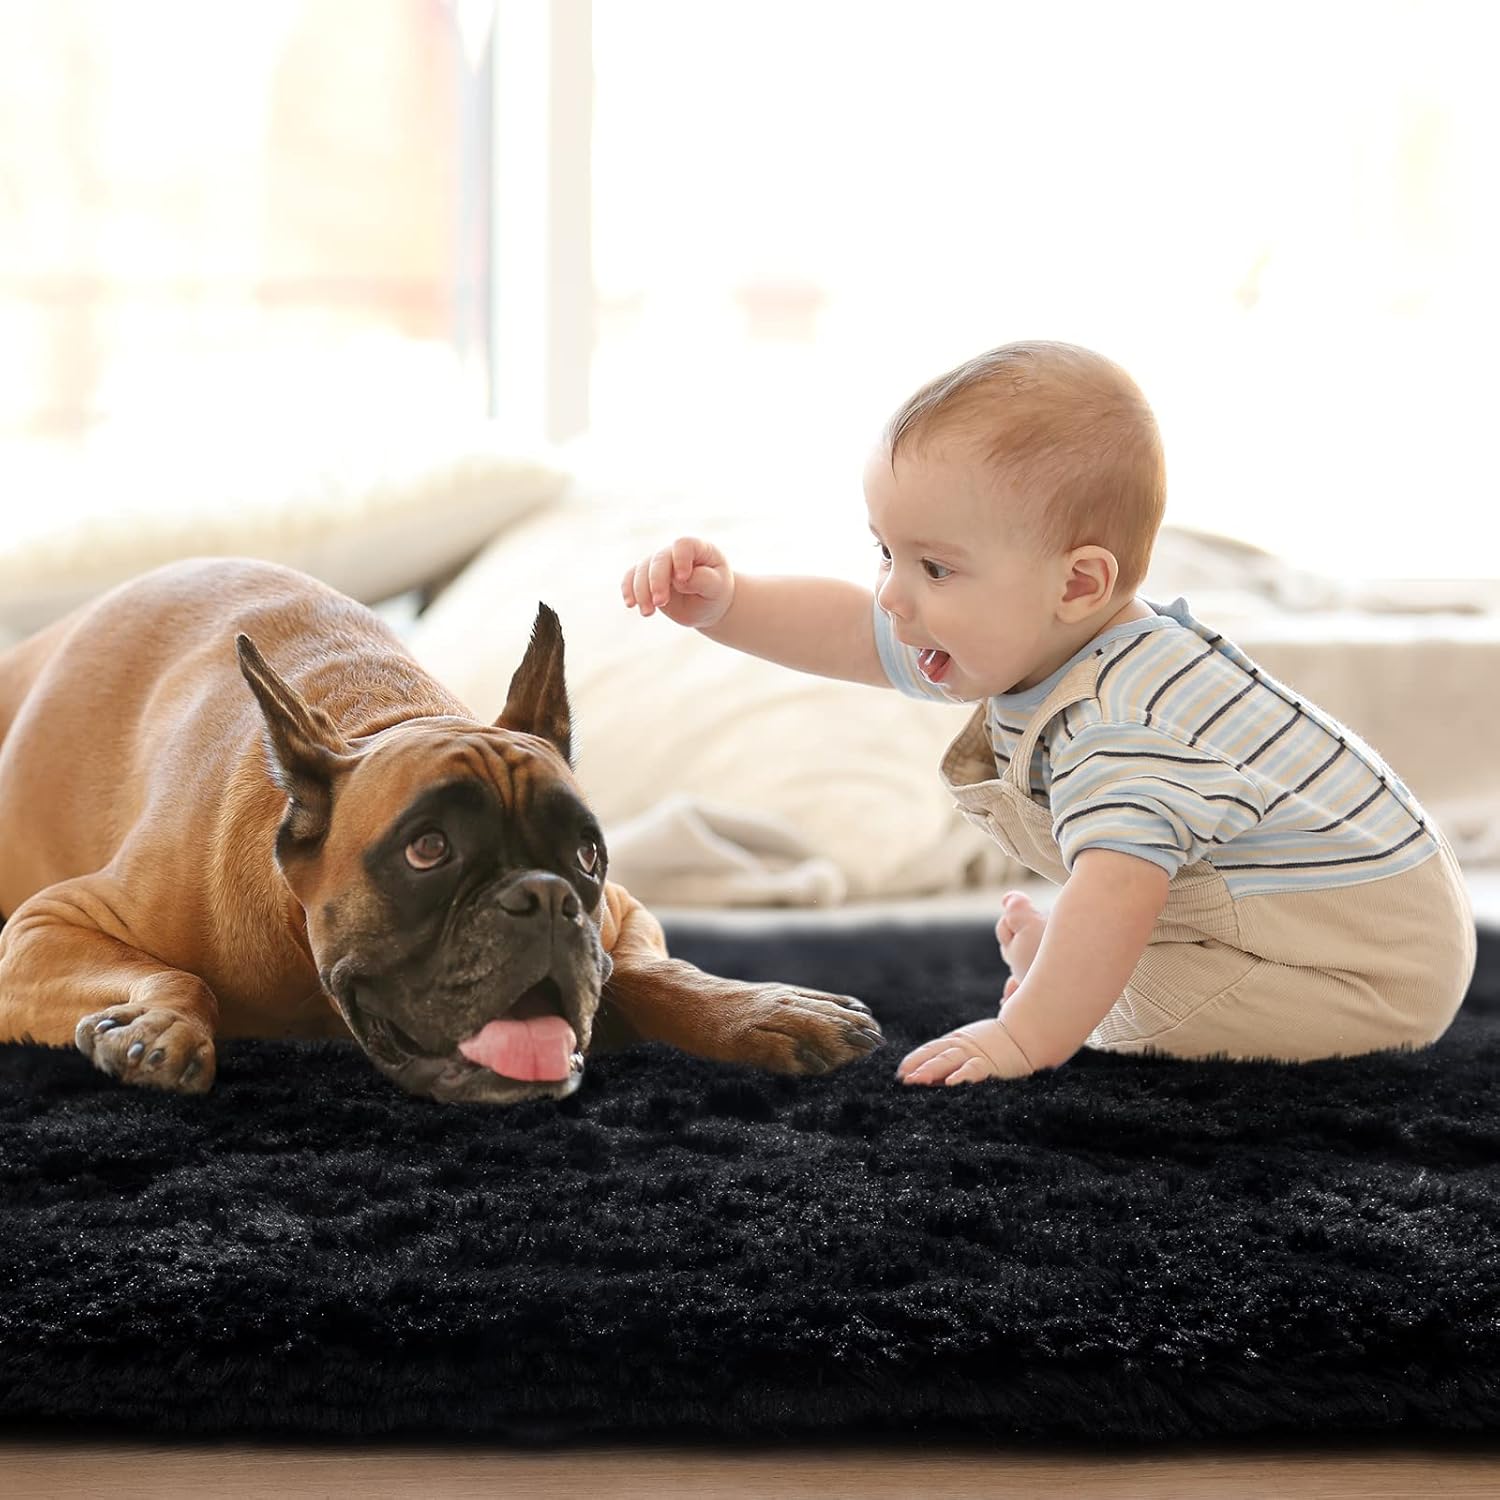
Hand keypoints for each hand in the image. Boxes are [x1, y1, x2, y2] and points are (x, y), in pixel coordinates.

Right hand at [621, 536, 735, 629]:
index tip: (683, 579)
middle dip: (656, 581)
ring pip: (642, 569)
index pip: (683, 545)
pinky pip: (631, 578)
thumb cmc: (715, 592)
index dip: (680, 559)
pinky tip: (631, 604)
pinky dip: (628, 590)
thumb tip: (680, 580)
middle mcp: (674, 552)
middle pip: (659, 559)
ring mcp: (658, 564)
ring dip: (641, 591)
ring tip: (648, 613)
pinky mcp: (646, 577)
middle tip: (660, 603)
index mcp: (697, 548)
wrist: (706, 605)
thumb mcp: (717, 588)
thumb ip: (703, 580)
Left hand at [896, 1017, 1033, 1085]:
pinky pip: (974, 1070)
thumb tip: (955, 1025)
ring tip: (917, 1081)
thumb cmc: (1007, 1035)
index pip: (931, 1049)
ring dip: (931, 1072)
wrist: (1033, 1032)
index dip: (915, 1059)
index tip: (901, 1071)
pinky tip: (949, 1084)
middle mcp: (964, 1046)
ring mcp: (976, 1054)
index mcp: (959, 1040)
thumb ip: (965, 1039)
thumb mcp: (979, 1037)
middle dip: (919, 1067)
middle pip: (936, 1056)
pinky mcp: (991, 1064)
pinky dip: (961, 1076)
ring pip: (949, 1062)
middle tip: (904, 1079)